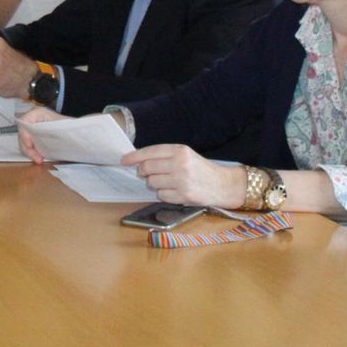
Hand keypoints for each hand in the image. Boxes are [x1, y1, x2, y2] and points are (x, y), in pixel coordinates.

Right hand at [17, 103, 65, 163]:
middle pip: (22, 133)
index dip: (24, 133)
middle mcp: (32, 119)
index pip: (24, 121)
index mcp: (38, 113)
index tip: (30, 145)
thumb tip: (43, 134)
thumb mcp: (62, 125)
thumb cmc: (69, 126)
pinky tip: (39, 158)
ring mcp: (31, 128)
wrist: (74, 132)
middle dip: (27, 147)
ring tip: (39, 160)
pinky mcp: (32, 137)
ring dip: (29, 152)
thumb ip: (51, 128)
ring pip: (22, 141)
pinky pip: (27, 145)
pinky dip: (31, 153)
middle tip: (37, 157)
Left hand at [121, 144, 246, 207]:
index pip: (150, 152)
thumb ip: (164, 156)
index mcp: (180, 150)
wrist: (222, 184)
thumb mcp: (184, 154)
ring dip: (153, 184)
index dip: (134, 157)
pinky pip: (161, 196)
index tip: (124, 160)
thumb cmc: (199, 168)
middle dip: (143, 172)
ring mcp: (182, 181)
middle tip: (145, 174)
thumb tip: (137, 161)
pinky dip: (162, 194)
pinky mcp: (184, 196)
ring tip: (165, 182)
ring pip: (152, 183)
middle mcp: (180, 164)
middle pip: (147, 168)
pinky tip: (173, 190)